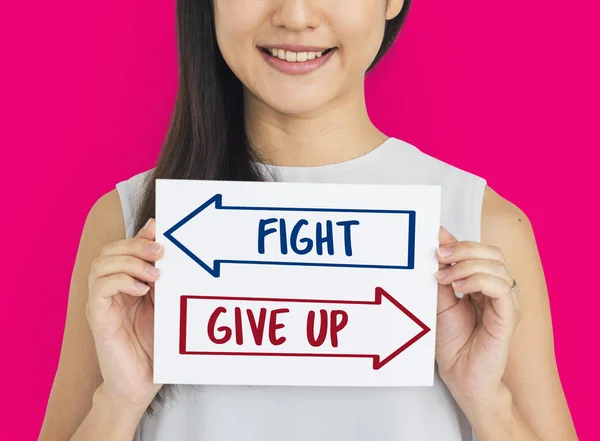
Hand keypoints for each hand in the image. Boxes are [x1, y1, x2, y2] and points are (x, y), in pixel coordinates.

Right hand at [86, 217, 162, 410]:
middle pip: (109, 251)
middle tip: (161, 252)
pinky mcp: (97, 319)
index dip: (139, 234)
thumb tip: (169, 247)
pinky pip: (99, 290)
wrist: (142, 383)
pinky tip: (142, 291)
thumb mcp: (165, 304)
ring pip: (101, 265)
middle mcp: (108, 289)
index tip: (162, 229)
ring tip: (155, 274)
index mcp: (124, 283)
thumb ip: (163, 277)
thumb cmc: (155, 344)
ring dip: (130, 261)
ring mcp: (101, 303)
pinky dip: (121, 281)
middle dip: (135, 244)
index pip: (122, 246)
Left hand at [434, 226, 520, 403]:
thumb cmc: (453, 343)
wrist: (460, 376)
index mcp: (486, 285)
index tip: (436, 244)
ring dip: (467, 266)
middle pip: (493, 254)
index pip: (482, 251)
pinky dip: (479, 281)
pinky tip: (459, 288)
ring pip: (497, 267)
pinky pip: (502, 288)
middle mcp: (500, 291)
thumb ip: (443, 272)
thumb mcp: (441, 300)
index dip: (460, 244)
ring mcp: (507, 303)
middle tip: (440, 256)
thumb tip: (441, 238)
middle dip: (464, 249)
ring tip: (445, 278)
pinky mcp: (509, 317)